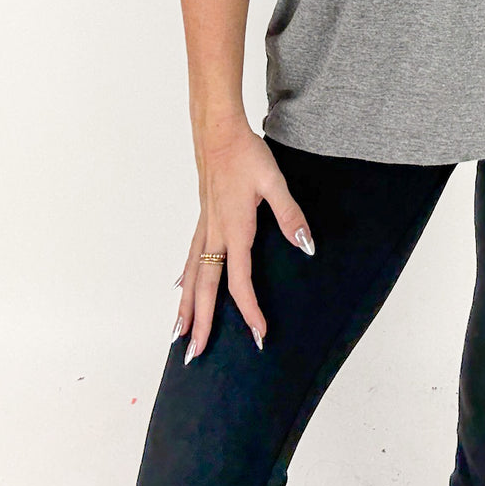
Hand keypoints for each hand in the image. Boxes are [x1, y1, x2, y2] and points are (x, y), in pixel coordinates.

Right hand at [173, 124, 314, 362]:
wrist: (218, 131)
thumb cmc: (246, 154)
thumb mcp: (275, 182)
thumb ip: (289, 214)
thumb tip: (306, 246)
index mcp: (235, 230)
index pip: (240, 282)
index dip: (249, 311)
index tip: (258, 335)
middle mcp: (215, 233)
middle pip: (206, 288)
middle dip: (201, 323)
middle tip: (195, 354)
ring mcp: (205, 225)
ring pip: (192, 275)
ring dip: (186, 305)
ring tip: (178, 333)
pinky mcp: (203, 216)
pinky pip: (191, 255)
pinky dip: (185, 276)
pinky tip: (180, 285)